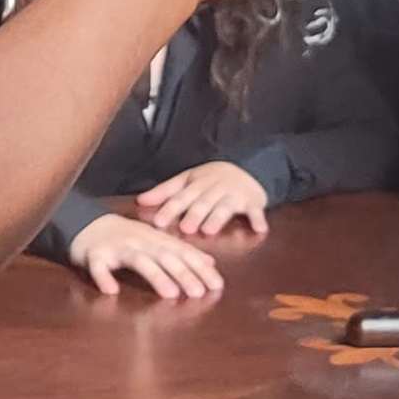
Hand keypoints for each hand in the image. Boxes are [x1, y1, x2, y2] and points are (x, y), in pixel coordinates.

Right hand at [67, 213, 225, 300]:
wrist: (85, 223)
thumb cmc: (124, 236)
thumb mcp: (155, 239)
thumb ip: (181, 250)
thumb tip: (210, 263)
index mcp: (155, 239)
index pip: (182, 252)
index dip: (199, 268)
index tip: (217, 285)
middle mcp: (139, 241)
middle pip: (164, 256)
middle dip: (183, 274)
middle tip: (198, 292)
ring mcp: (117, 247)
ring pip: (138, 261)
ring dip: (155, 276)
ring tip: (170, 294)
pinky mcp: (94, 255)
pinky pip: (98, 267)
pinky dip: (104, 277)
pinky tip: (111, 291)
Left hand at [137, 160, 270, 238]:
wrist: (247, 168)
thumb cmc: (210, 180)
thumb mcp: (187, 181)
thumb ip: (164, 192)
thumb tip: (140, 201)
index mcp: (196, 182)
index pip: (181, 196)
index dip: (170, 209)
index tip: (158, 222)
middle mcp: (214, 187)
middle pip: (203, 202)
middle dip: (194, 214)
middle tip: (185, 228)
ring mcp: (234, 194)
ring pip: (225, 206)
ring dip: (218, 218)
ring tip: (209, 230)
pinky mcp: (253, 201)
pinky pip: (256, 210)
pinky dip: (258, 219)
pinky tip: (259, 230)